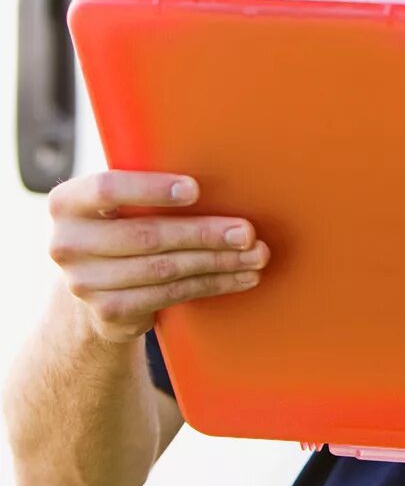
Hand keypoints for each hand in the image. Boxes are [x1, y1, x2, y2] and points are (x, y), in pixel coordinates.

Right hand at [46, 172, 269, 344]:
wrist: (97, 281)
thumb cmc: (126, 222)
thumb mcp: (124, 201)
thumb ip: (149, 186)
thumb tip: (227, 173)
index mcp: (68, 203)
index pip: (106, 189)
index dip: (151, 189)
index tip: (194, 189)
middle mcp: (67, 244)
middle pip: (146, 236)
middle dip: (204, 233)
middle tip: (247, 232)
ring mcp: (84, 283)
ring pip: (165, 269)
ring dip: (218, 262)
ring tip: (256, 255)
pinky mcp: (108, 312)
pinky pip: (170, 295)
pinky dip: (212, 284)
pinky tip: (241, 277)